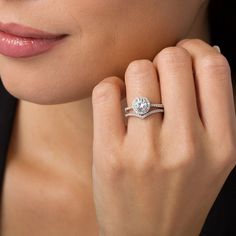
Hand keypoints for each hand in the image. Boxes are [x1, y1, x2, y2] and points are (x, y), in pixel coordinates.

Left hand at [91, 39, 235, 235]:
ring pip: (139, 70)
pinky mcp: (110, 155)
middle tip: (156, 75)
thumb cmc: (179, 195)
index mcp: (221, 144)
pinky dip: (109, 86)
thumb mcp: (212, 158)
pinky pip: (106, 91)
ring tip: (135, 91)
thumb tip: (197, 61)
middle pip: (173, 61)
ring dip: (136, 72)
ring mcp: (146, 151)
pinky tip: (114, 100)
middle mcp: (187, 146)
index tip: (184, 53)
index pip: (215, 68)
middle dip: (162, 59)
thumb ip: (210, 111)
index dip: (196, 49)